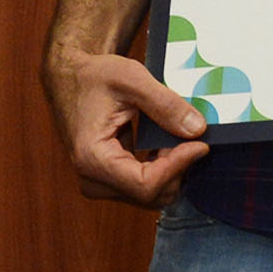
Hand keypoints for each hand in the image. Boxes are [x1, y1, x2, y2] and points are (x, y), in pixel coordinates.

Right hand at [45, 49, 208, 207]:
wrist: (72, 80)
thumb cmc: (95, 76)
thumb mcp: (133, 79)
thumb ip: (166, 105)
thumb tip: (197, 130)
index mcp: (92, 157)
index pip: (145, 185)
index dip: (178, 167)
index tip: (200, 143)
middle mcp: (92, 179)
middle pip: (151, 195)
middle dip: (178, 168)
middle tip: (193, 136)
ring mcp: (100, 183)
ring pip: (151, 195)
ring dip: (173, 169)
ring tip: (179, 136)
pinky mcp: (110, 180)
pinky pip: (146, 187)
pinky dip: (164, 169)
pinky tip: (169, 144)